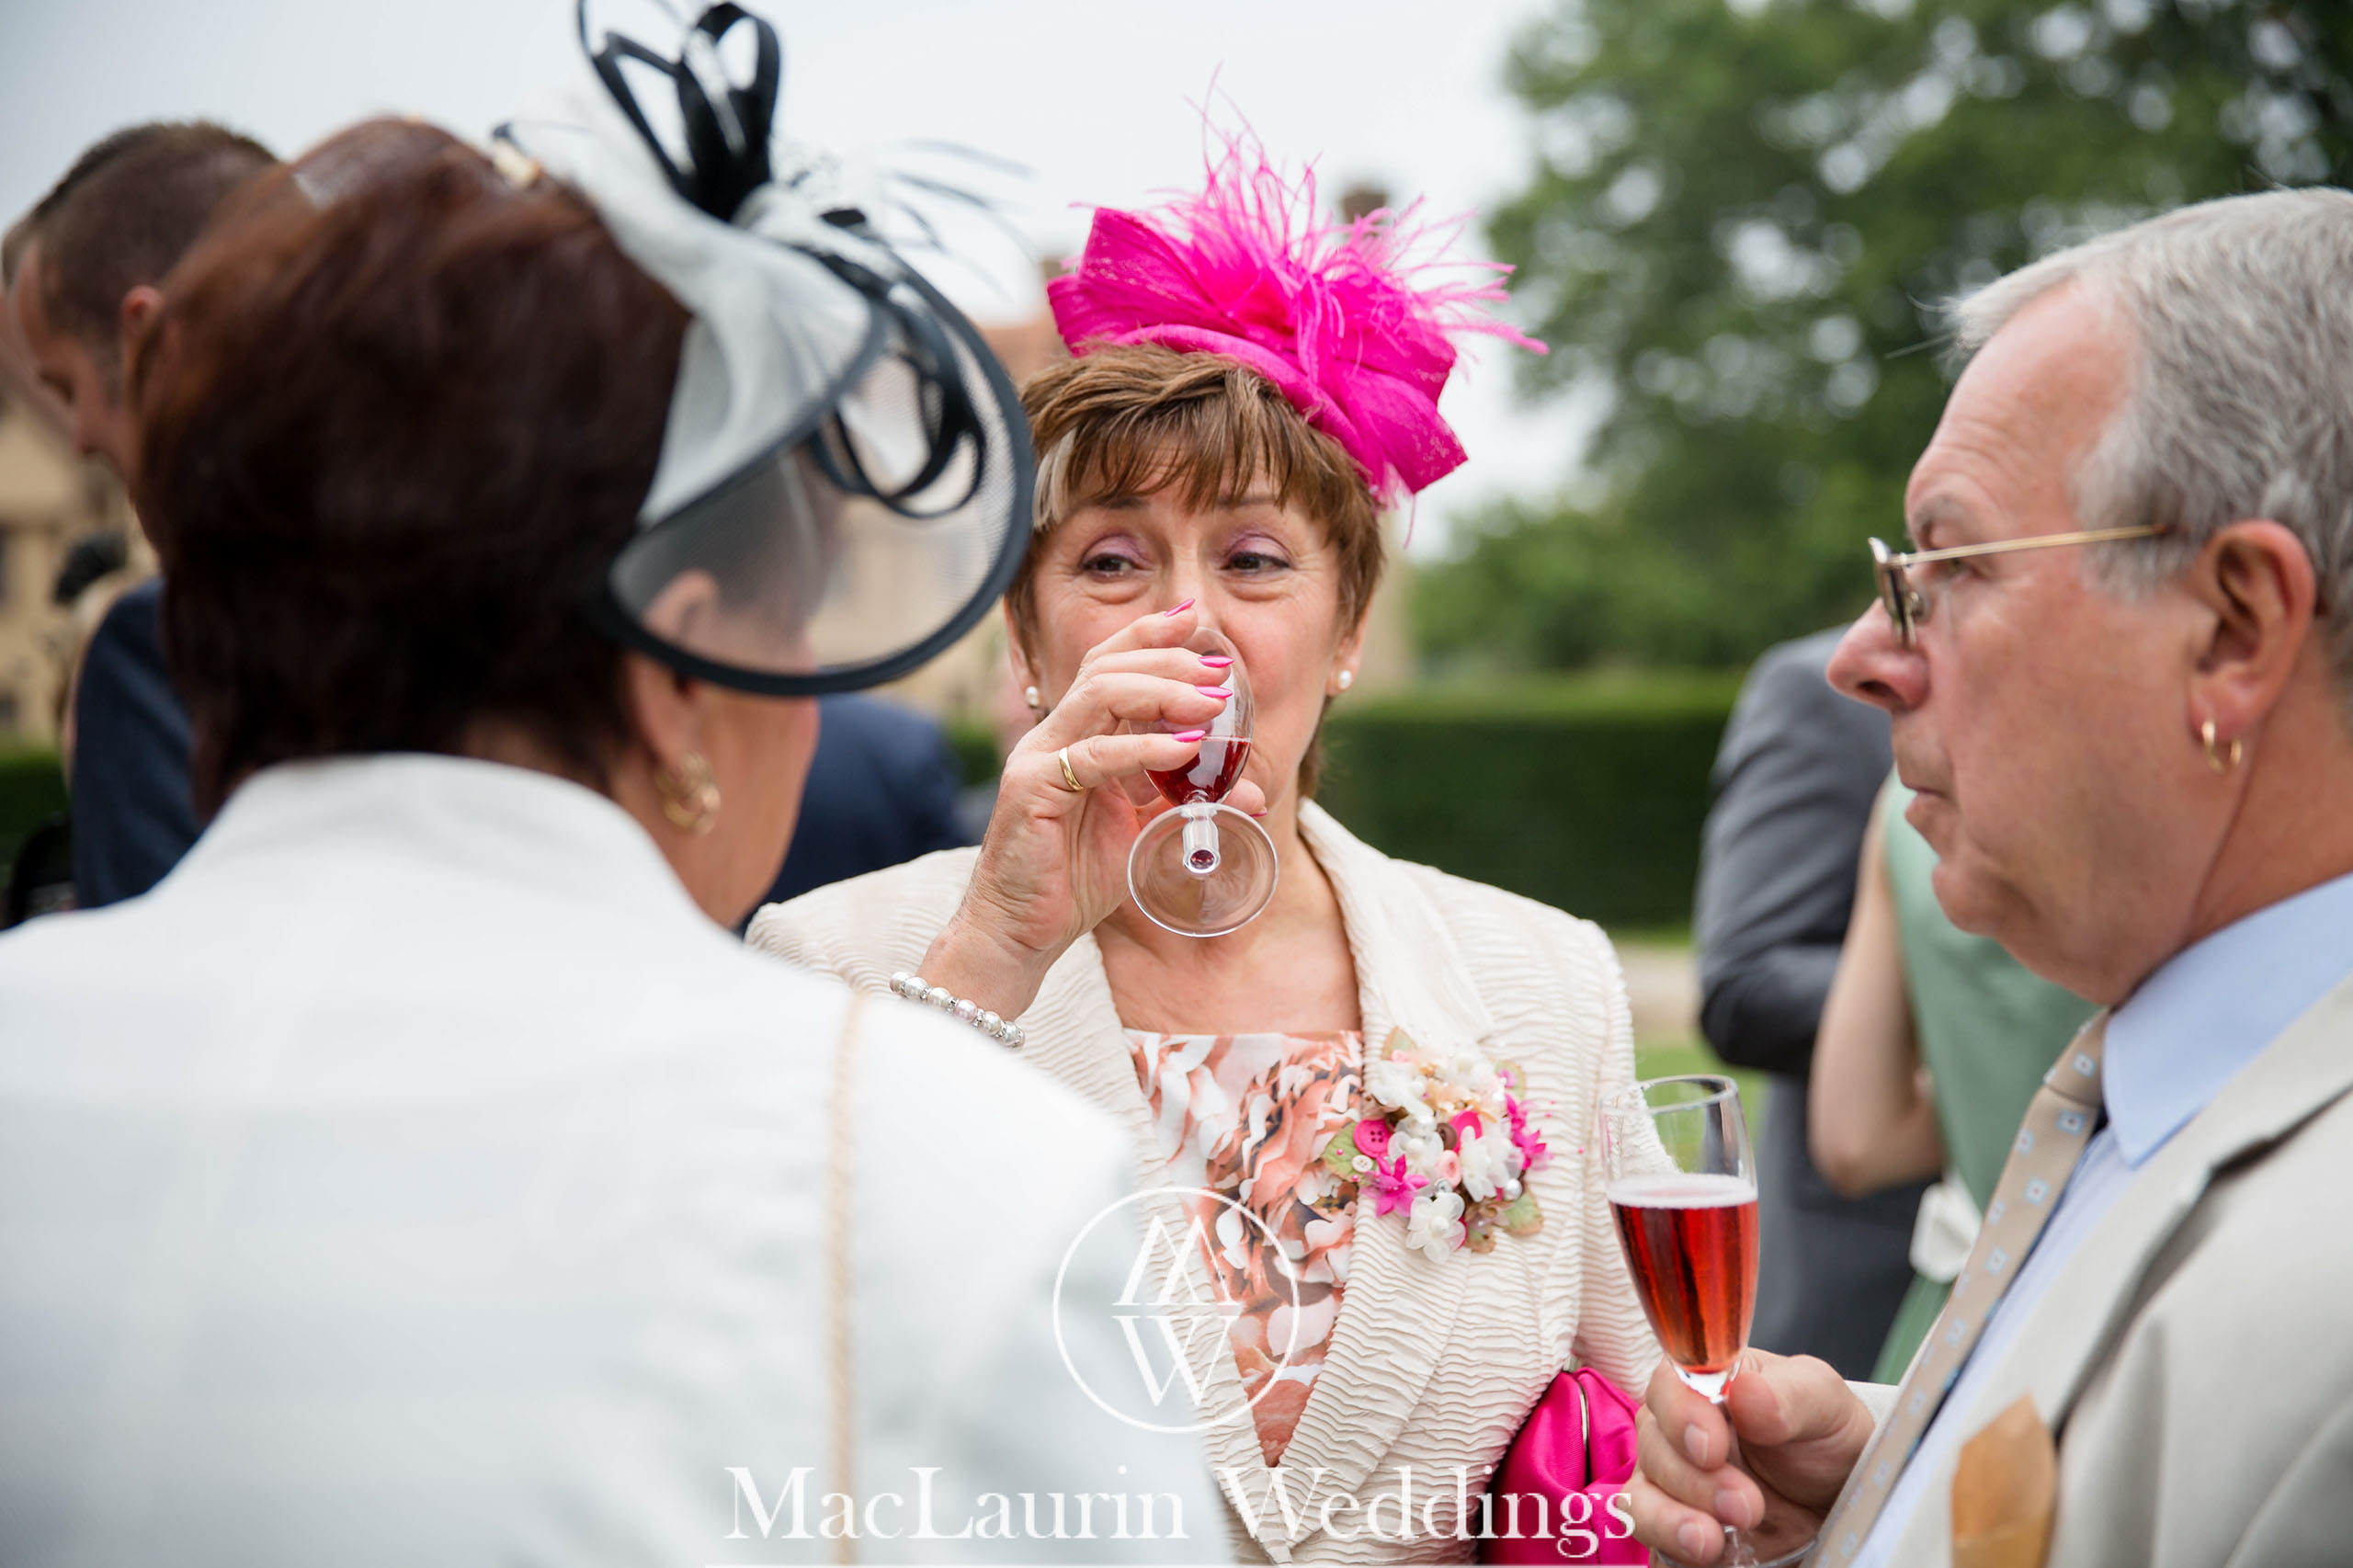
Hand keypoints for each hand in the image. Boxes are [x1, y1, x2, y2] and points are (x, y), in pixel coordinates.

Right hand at [919, 602, 1265, 1016]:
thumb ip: (1184, 799)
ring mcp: (1037, 759)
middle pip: (1106, 669)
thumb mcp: (1141, 829)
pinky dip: (1143, 749)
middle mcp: (1052, 737)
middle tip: (1219, 669)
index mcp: (1074, 737)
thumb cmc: (1074, 880)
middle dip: (1168, 660)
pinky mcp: (1032, 790)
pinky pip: (1094, 757)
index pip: (1108, 665)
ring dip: (1162, 693)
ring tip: (1212, 702)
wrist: (1021, 933)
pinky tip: (1183, 750)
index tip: (1196, 618)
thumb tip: (1250, 791)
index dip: (1149, 635)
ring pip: (1099, 697)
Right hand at [1623, 1349, 1876, 1564]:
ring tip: (1711, 1541)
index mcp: (1704, 1385)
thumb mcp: (1823, 1404)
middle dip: (1693, 1480)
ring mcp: (1672, 1482)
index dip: (1680, 1414)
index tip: (1711, 1446)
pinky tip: (1706, 1553)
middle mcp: (1676, 1431)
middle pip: (1654, 1447)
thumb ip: (1789, 1395)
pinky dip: (1671, 1547)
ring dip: (1670, 1520)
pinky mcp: (1677, 1528)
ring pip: (1640, 1497)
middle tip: (1746, 1505)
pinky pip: (1653, 1539)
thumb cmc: (1825, 1438)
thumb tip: (1747, 1392)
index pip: (1667, 1386)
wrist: (1839, 1500)